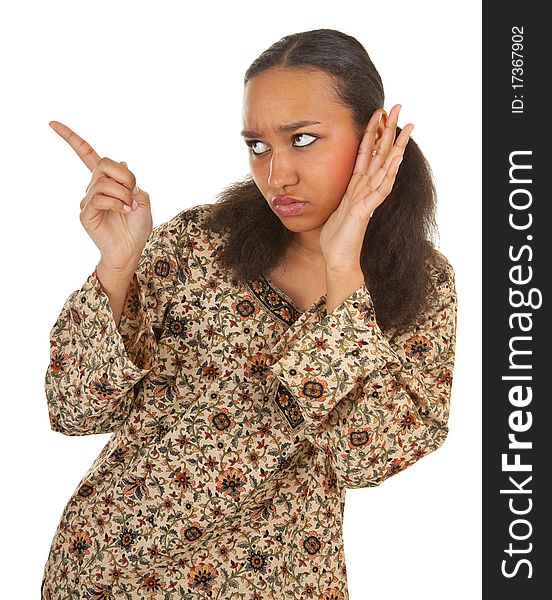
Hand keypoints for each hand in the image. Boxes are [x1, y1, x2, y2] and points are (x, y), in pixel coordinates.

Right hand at [48, 121, 152, 272]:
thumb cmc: (138, 225)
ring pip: (104, 183)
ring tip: (130, 207)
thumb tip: (122, 163)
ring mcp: (88, 200)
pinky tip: (124, 211)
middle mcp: (94, 187)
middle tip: (133, 190)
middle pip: (104, 163)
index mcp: (107, 180)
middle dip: (124, 175)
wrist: (133, 248)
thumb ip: (133, 182)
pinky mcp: (86, 213)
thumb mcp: (143, 199)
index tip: (52, 123)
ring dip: (123, 194)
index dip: (71, 139)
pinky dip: (117, 203)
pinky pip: (100, 199)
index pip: (87, 155)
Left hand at [319, 104, 413, 272]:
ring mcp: (367, 200)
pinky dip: (387, 175)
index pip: (366, 154)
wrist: (337, 258)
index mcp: (356, 186)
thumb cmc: (335, 236)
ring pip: (384, 169)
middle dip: (389, 131)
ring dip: (395, 148)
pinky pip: (378, 191)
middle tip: (399, 106)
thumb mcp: (333, 206)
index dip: (372, 133)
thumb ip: (337, 191)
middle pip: (380, 155)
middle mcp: (365, 190)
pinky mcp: (364, 212)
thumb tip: (327, 178)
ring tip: (406, 128)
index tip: (377, 113)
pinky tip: (395, 161)